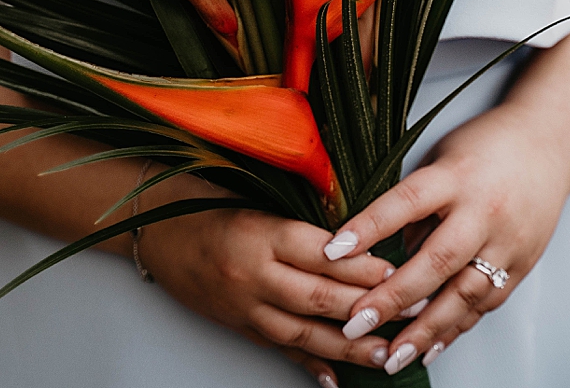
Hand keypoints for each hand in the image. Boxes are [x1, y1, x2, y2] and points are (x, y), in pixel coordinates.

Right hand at [138, 175, 397, 383]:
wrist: (158, 230)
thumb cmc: (212, 205)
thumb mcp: (258, 199)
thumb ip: (304, 220)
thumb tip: (361, 237)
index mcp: (261, 234)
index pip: (322, 254)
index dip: (362, 266)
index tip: (399, 269)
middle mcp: (252, 274)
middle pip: (319, 297)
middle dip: (369, 306)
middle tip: (412, 308)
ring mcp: (245, 306)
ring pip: (304, 332)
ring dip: (348, 346)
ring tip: (386, 353)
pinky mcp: (239, 326)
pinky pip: (279, 349)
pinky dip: (309, 364)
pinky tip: (335, 381)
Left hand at [321, 103, 569, 374]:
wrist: (549, 142)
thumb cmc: (485, 146)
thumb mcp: (441, 158)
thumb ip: (414, 204)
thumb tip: (387, 254)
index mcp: (455, 176)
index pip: (405, 203)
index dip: (368, 228)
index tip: (332, 251)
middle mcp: (483, 211)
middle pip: (436, 260)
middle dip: (393, 298)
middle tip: (355, 323)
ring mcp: (508, 241)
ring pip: (464, 294)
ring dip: (426, 330)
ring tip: (392, 356)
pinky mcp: (523, 263)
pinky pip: (486, 302)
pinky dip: (456, 328)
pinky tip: (430, 348)